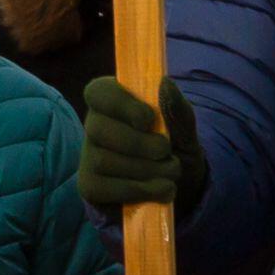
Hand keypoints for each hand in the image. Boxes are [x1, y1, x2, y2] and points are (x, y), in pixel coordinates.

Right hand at [74, 76, 202, 218]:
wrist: (182, 187)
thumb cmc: (177, 149)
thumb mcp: (185, 129)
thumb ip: (176, 109)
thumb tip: (165, 84)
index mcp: (115, 101)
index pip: (99, 92)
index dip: (121, 104)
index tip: (149, 119)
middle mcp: (95, 125)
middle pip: (98, 128)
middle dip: (138, 143)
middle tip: (165, 151)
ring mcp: (89, 157)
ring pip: (103, 160)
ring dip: (145, 170)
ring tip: (170, 174)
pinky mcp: (89, 185)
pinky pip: (102, 188)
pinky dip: (137, 190)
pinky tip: (159, 190)